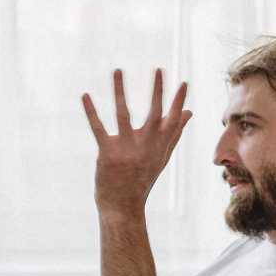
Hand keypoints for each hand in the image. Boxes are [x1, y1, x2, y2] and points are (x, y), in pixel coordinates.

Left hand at [82, 68, 192, 217]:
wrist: (122, 206)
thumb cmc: (142, 178)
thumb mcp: (161, 156)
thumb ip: (174, 133)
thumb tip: (189, 113)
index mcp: (159, 146)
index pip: (173, 121)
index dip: (178, 102)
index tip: (184, 83)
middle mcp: (145, 146)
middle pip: (154, 113)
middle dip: (157, 91)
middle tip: (159, 68)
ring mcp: (126, 149)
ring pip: (124, 114)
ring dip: (120, 90)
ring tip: (118, 70)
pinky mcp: (107, 153)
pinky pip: (98, 128)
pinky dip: (91, 111)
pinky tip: (85, 95)